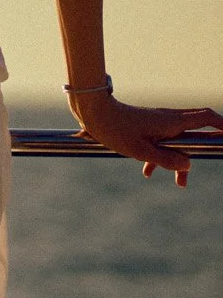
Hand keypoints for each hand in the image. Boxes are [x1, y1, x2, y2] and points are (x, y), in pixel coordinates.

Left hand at [68, 91, 222, 186]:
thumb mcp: (140, 150)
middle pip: (197, 131)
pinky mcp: (147, 125)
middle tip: (202, 166)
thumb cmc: (114, 129)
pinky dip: (161, 156)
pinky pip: (162, 141)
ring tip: (180, 184)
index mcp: (172, 122)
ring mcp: (158, 121)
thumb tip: (188, 165)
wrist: (91, 112)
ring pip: (178, 141)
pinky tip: (148, 173)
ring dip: (180, 160)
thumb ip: (165, 160)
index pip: (206, 118)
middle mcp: (169, 119)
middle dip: (203, 150)